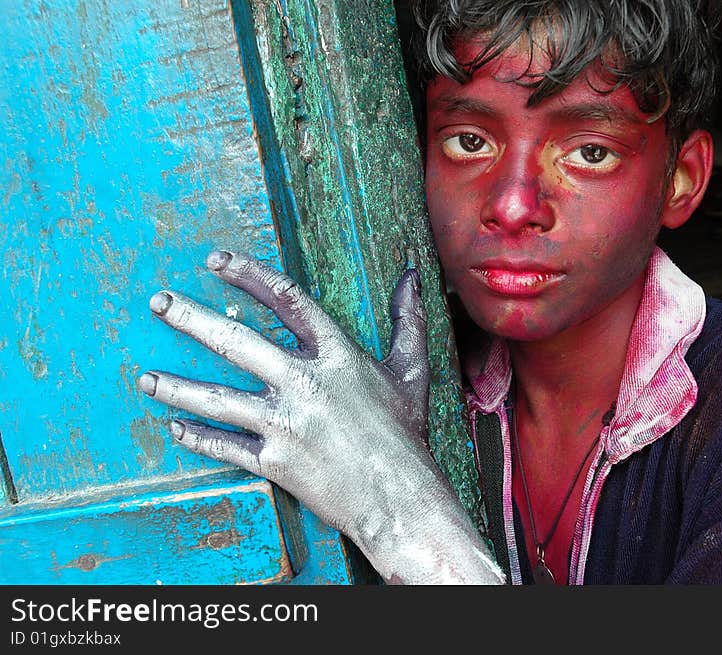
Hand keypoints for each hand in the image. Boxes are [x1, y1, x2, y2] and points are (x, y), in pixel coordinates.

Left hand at [137, 250, 503, 583]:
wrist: (398, 496)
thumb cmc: (405, 432)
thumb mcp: (411, 370)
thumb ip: (407, 319)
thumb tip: (413, 275)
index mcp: (336, 357)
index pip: (287, 301)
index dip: (249, 275)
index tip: (216, 261)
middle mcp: (304, 384)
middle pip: (237, 342)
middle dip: (191, 318)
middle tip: (159, 302)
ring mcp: (286, 424)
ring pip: (218, 399)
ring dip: (176, 387)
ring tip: (145, 378)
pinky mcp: (275, 461)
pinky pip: (225, 447)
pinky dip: (197, 438)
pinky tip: (175, 428)